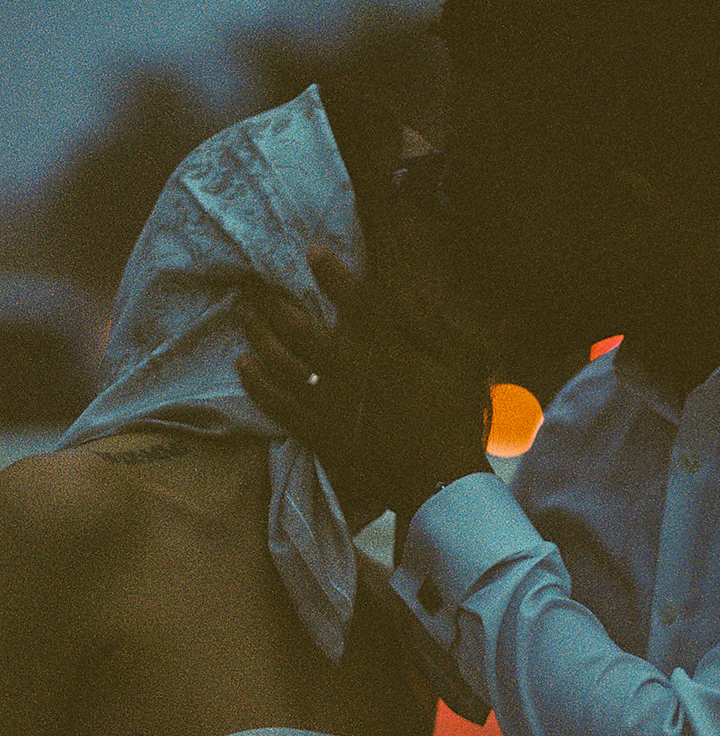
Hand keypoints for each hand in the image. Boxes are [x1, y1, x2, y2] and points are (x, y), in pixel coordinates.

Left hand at [237, 179, 493, 529]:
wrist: (440, 483)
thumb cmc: (456, 422)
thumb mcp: (460, 365)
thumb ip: (430, 326)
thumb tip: (407, 291)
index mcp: (385, 348)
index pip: (353, 300)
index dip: (331, 273)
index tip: (313, 252)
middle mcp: (350, 369)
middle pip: (301, 328)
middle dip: (274, 301)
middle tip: (253, 282)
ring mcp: (331, 403)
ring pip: (282, 362)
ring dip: (259, 334)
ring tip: (243, 313)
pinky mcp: (321, 434)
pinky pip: (280, 406)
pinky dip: (258, 384)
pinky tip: (243, 364)